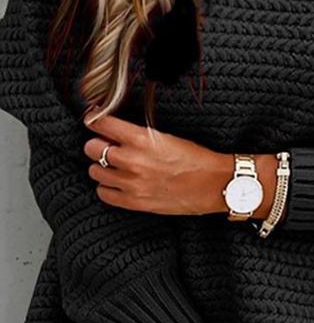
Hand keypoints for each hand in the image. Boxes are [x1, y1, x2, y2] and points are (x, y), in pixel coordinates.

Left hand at [83, 111, 232, 214]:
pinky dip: (106, 187)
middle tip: (105, 144)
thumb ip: (137, 135)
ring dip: (100, 166)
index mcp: (142, 139)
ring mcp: (132, 184)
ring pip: (94, 171)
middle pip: (91, 148)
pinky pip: (103, 194)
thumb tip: (113, 132)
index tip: (94, 120)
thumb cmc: (196, 159)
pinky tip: (117, 183)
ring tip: (113, 165)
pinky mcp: (135, 202)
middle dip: (97, 144)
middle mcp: (133, 161)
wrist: (214, 184)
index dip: (95, 119)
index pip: (102, 124)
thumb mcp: (165, 137)